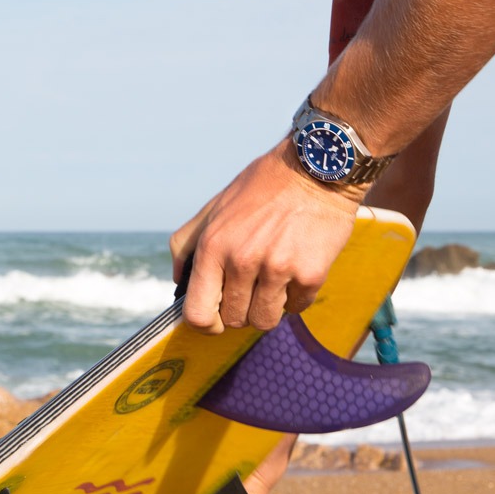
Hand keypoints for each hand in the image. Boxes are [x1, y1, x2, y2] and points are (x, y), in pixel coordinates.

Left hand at [170, 140, 367, 333]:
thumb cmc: (263, 187)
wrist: (316, 169)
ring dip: (269, 306)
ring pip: (265, 320)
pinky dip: (297, 295)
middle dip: (242, 308)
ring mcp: (278, 269)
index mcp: (213, 247)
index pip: (197, 313)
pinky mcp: (311, 274)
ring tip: (275, 278)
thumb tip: (178, 281)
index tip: (217, 319)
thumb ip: (187, 244)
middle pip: (235, 320)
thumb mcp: (215, 207)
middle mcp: (242, 261)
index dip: (206, 324)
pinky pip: (297, 307)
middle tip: (253, 284)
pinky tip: (298, 268)